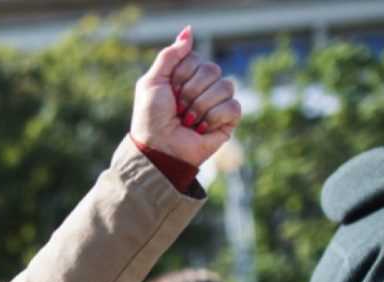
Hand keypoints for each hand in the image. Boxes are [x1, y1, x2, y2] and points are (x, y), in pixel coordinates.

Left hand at [131, 26, 241, 167]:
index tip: (169, 92)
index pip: (196, 59)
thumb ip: (170, 56)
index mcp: (187, 74)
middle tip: (177, 109)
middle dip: (190, 92)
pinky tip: (201, 129)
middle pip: (212, 70)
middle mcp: (204, 85)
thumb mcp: (152, 82)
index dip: (181, 76)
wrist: (158, 148)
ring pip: (225, 86)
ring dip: (200, 106)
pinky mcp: (228, 119)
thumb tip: (188, 31)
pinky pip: (232, 106)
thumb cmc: (151, 118)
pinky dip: (213, 118)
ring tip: (187, 121)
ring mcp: (218, 101)